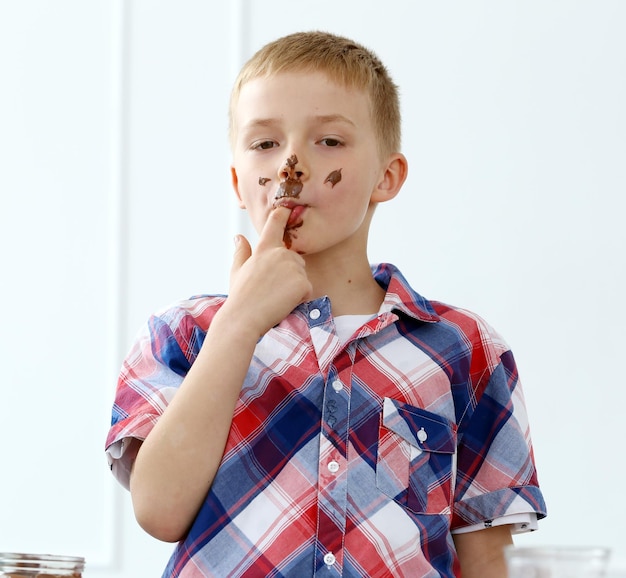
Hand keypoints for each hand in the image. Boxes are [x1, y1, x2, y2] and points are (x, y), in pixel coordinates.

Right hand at [225, 206, 312, 336]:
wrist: (244, 318)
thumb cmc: (240, 297)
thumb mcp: (237, 270)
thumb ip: (241, 252)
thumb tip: (238, 237)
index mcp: (264, 248)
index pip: (276, 223)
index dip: (283, 214)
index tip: (288, 207)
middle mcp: (280, 253)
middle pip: (296, 259)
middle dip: (290, 274)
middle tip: (272, 290)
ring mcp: (292, 267)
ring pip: (302, 276)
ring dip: (294, 288)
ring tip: (276, 297)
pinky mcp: (302, 282)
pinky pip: (307, 290)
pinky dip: (299, 299)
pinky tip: (284, 303)